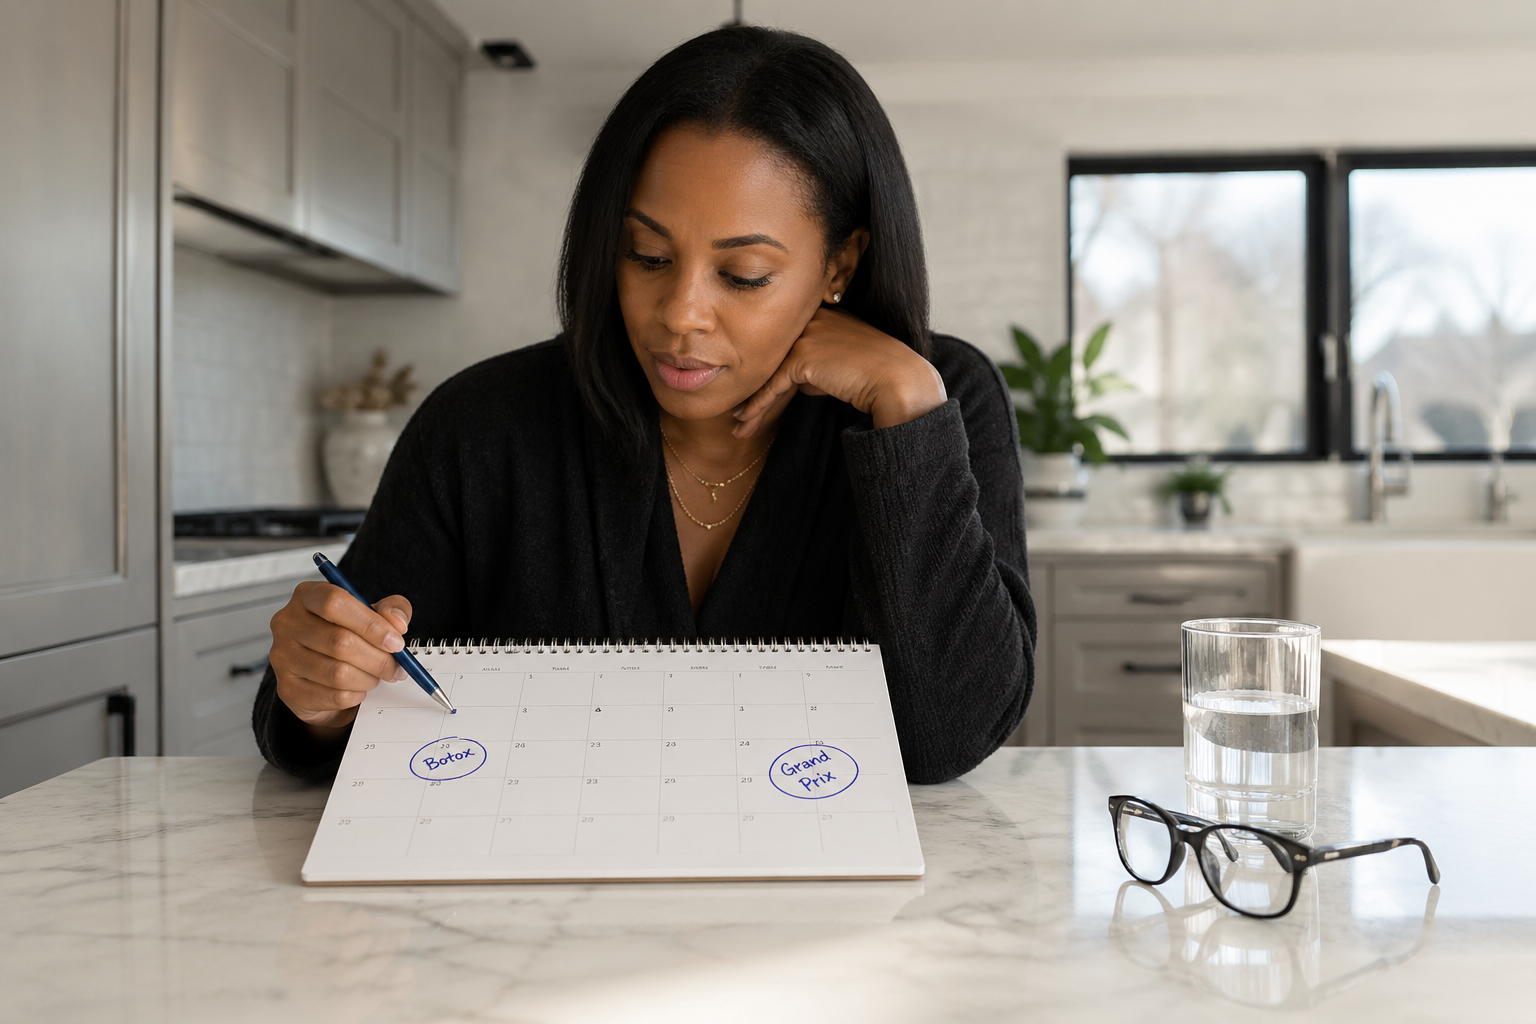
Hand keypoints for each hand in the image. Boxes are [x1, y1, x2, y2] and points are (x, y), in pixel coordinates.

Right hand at [269, 582, 412, 737]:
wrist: (318, 672)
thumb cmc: (346, 634)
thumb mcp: (371, 614)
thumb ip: (390, 610)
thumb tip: (398, 623)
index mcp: (307, 596)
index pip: (335, 602)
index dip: (371, 624)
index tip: (396, 641)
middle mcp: (287, 623)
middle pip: (340, 642)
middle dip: (378, 659)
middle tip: (397, 667)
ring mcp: (282, 657)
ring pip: (338, 673)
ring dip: (368, 678)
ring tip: (376, 676)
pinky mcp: (287, 689)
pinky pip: (333, 696)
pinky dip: (356, 695)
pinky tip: (358, 688)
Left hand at [732, 307, 945, 437]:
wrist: (897, 381)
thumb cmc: (877, 377)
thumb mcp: (843, 365)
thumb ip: (818, 367)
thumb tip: (800, 384)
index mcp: (823, 314)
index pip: (787, 344)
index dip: (770, 372)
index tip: (755, 394)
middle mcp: (811, 318)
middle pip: (773, 356)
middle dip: (755, 386)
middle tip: (739, 412)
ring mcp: (806, 334)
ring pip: (769, 371)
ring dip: (752, 402)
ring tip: (739, 424)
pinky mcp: (802, 355)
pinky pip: (773, 384)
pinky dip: (758, 405)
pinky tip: (745, 421)